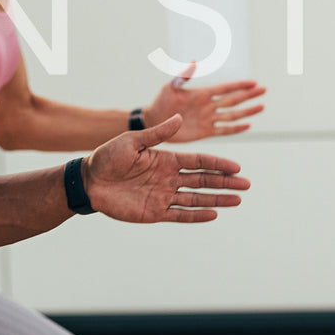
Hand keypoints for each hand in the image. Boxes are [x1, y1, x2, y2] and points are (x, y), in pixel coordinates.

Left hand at [84, 114, 250, 222]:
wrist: (88, 181)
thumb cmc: (106, 157)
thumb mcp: (132, 141)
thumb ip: (157, 134)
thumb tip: (178, 119)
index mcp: (166, 159)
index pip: (198, 162)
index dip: (218, 164)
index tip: (236, 167)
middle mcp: (168, 178)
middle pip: (203, 180)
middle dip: (225, 183)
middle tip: (246, 185)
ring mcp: (163, 196)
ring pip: (196, 198)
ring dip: (217, 199)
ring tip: (237, 201)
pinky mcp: (154, 212)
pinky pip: (180, 215)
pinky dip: (196, 216)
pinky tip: (213, 214)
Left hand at [144, 61, 266, 141]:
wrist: (154, 121)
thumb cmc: (161, 101)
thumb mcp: (170, 87)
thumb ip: (184, 76)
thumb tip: (195, 62)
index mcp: (202, 93)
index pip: (225, 88)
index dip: (239, 85)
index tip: (254, 82)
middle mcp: (208, 105)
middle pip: (233, 99)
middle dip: (249, 95)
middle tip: (264, 90)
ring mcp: (208, 118)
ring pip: (232, 115)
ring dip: (247, 111)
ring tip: (261, 107)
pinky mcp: (205, 131)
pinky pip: (223, 130)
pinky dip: (235, 128)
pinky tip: (248, 125)